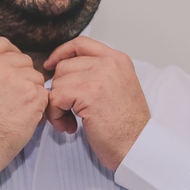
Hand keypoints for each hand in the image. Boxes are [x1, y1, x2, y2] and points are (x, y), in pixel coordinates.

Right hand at [0, 37, 48, 178]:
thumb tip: (5, 63)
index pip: (4, 45)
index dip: (11, 60)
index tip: (10, 74)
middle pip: (23, 61)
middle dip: (22, 78)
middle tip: (10, 100)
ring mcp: (14, 78)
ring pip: (36, 78)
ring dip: (31, 94)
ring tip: (14, 112)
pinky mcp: (31, 95)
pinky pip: (44, 95)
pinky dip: (38, 108)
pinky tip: (22, 119)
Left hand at [43, 37, 149, 169]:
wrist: (138, 145)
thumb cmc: (127, 126)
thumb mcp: (118, 88)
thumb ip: (97, 74)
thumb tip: (65, 71)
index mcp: (117, 59)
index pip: (81, 44)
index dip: (61, 53)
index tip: (51, 65)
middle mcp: (109, 63)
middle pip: (64, 66)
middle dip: (59, 90)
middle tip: (68, 111)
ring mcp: (99, 76)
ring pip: (58, 83)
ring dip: (57, 105)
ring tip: (70, 121)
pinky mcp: (88, 93)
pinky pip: (56, 98)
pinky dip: (56, 114)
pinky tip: (69, 126)